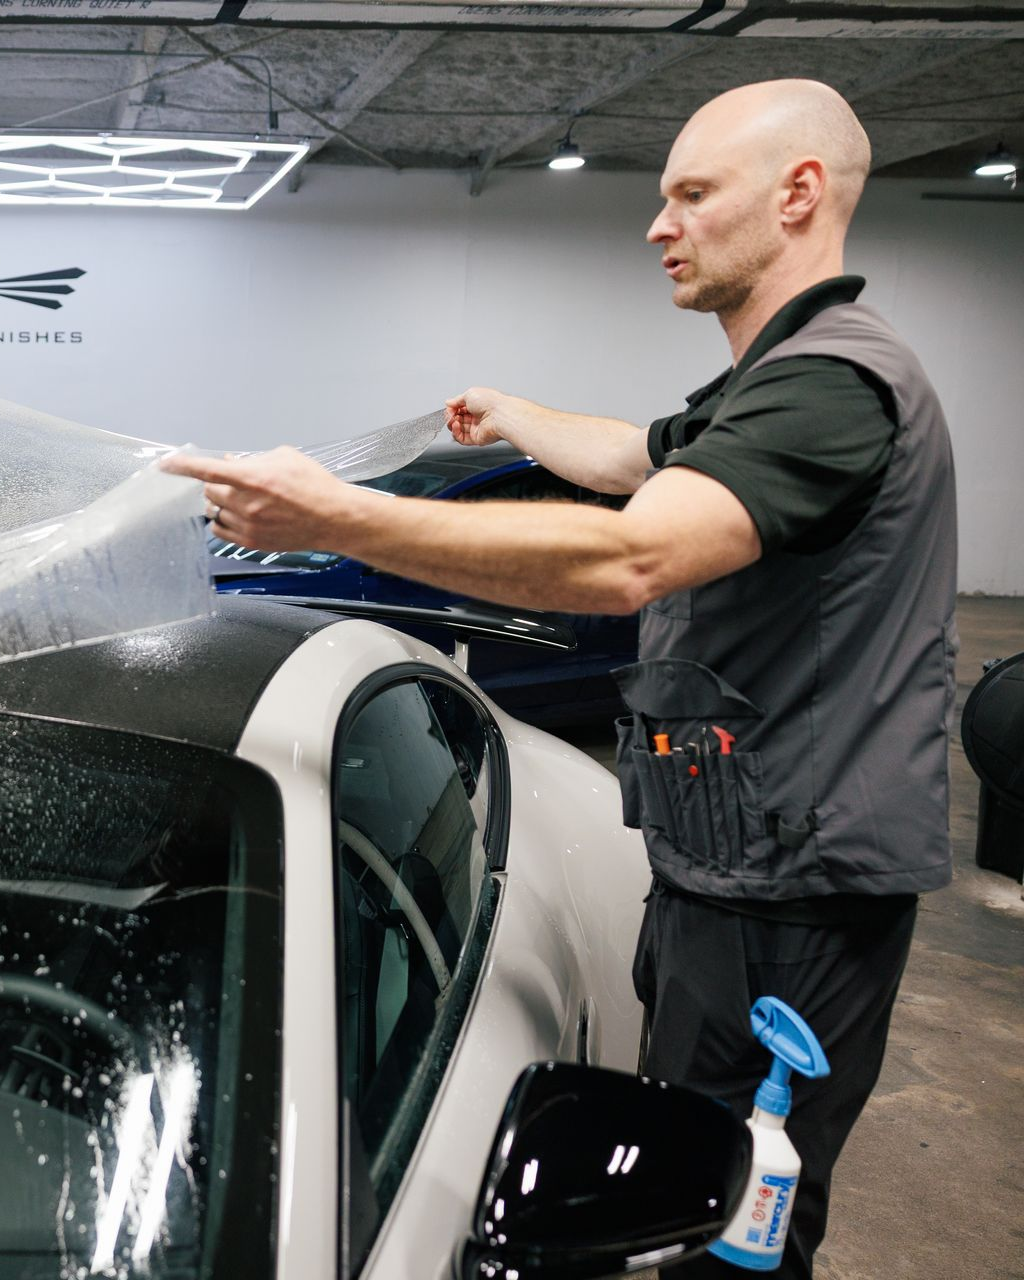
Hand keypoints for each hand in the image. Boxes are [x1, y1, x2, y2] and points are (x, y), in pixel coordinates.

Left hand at [161, 446, 364, 550]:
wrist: (334, 518)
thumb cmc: (314, 485)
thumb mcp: (285, 458)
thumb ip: (254, 459)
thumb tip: (231, 463)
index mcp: (253, 477)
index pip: (207, 470)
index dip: (182, 466)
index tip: (166, 464)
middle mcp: (246, 503)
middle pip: (209, 492)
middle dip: (216, 484)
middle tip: (233, 482)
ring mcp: (248, 525)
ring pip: (214, 512)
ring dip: (222, 503)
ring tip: (243, 500)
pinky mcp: (252, 541)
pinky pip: (221, 531)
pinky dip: (223, 521)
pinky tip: (238, 515)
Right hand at [444, 386, 507, 446]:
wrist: (499, 415)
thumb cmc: (490, 403)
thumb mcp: (469, 394)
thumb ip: (457, 399)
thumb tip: (448, 402)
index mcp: (477, 405)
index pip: (460, 408)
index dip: (453, 408)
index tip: (449, 407)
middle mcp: (478, 417)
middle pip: (458, 419)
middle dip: (451, 417)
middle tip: (450, 414)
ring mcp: (477, 428)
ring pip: (458, 430)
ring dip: (452, 425)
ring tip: (453, 420)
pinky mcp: (477, 438)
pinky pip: (462, 439)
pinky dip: (456, 433)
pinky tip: (456, 426)